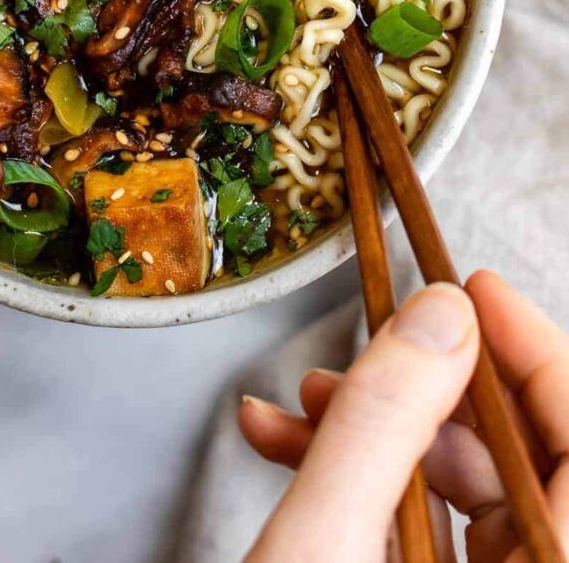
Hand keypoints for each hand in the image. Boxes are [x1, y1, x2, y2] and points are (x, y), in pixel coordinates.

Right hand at [239, 272, 568, 561]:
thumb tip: (438, 317)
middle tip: (383, 338)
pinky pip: (423, 527)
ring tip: (308, 400)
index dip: (534, 350)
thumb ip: (381, 423)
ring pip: (464, 489)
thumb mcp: (324, 542)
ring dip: (380, 427)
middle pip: (519, 455)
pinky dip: (363, 480)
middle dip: (431, 386)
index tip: (478, 291)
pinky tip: (294, 448)